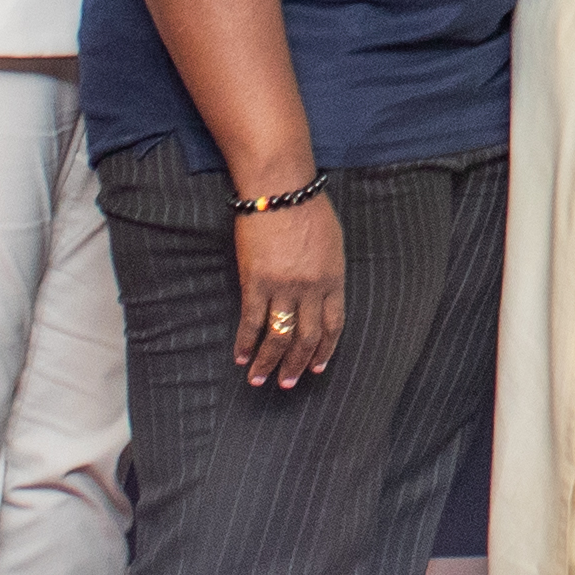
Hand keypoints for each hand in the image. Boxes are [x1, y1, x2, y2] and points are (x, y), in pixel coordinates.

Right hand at [230, 190, 346, 388]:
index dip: (325, 349)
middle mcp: (312, 289)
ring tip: (260, 380)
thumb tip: (323, 294)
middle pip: (306, 336)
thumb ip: (329, 272)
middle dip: (297, 364)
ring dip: (269, 362)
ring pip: (278, 337)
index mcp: (334, 278)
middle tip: (289, 384)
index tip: (318, 367)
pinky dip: (245, 342)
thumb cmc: (309, 209)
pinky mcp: (256, 284)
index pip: (333, 324)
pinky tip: (240, 357)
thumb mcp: (332, 243)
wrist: (280, 191)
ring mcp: (283, 288)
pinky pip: (251, 322)